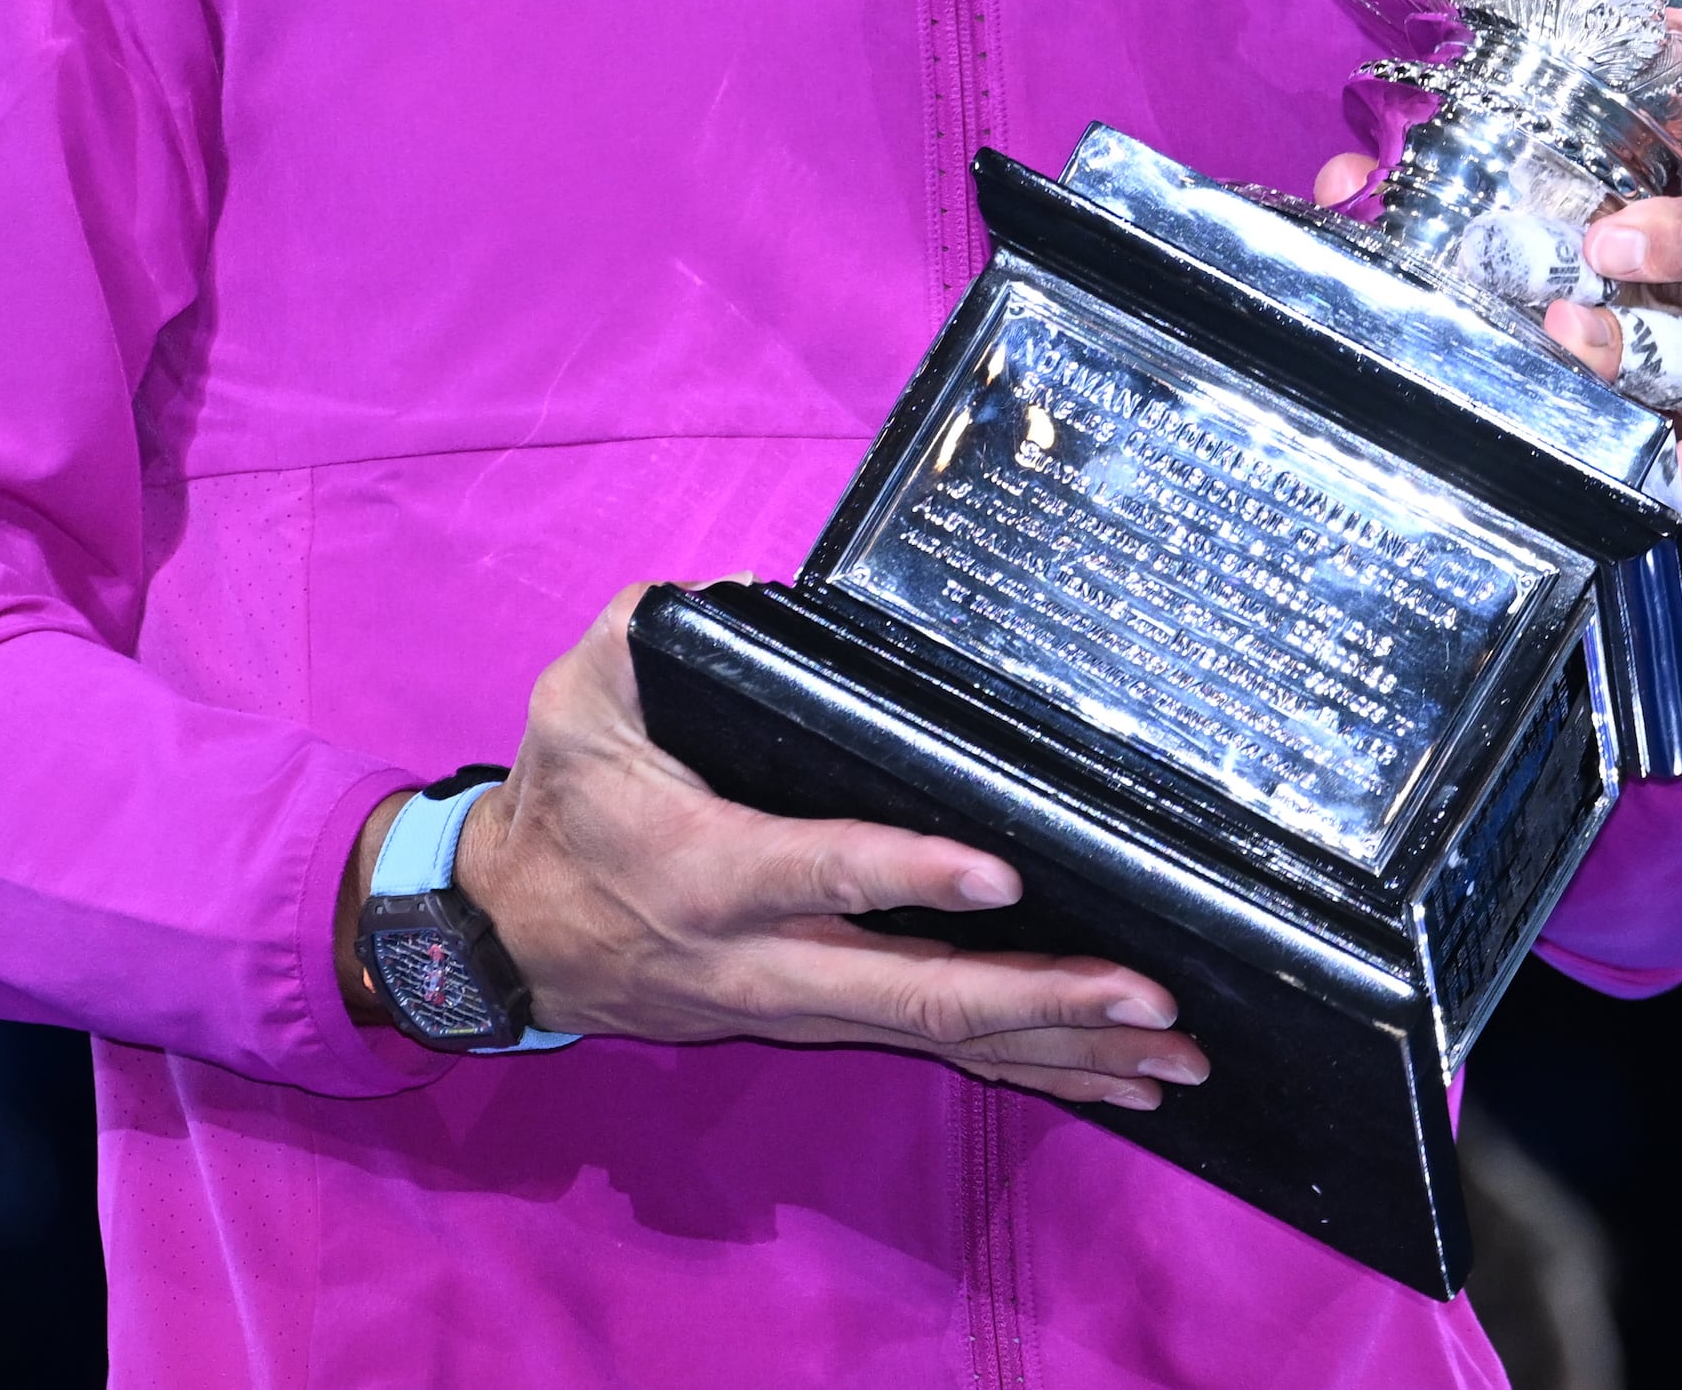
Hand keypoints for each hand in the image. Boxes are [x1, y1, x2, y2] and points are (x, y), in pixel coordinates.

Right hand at [397, 591, 1213, 1108]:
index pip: (823, 873)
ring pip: (944, 1038)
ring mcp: (800, 1008)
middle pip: (916, 991)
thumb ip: (651, 637)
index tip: (1001, 871)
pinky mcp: (822, 1024)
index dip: (910, 876)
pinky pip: (939, 1055)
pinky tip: (1120, 1085)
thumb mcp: (577, 699)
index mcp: (710, 871)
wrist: (508, 938)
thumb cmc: (562, 804)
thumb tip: (734, 596)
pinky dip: (1035, 1073)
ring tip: (1173, 1055)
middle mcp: (765, 962)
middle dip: (1042, 997)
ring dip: (1065, 1050)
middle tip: (1148, 996)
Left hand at [1314, 157, 1681, 752]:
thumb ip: (1451, 256)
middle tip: (1599, 250)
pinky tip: (1681, 473)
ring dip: (1671, 355)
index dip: (1661, 183)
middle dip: (1676, 243)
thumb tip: (1345, 177)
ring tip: (1590, 352)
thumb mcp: (1542, 339)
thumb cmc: (1610, 430)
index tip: (1591, 197)